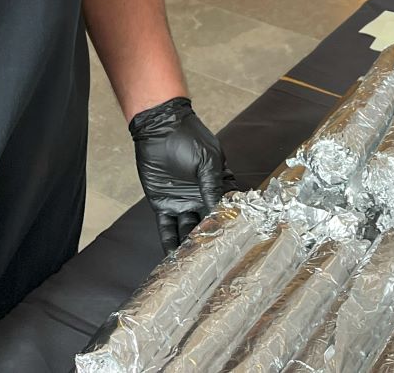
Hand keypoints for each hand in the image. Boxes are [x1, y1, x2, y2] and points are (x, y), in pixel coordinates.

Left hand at [130, 97, 234, 251]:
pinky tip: (173, 258)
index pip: (226, 210)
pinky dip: (169, 243)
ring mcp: (182, 203)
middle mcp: (201, 198)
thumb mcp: (207, 161)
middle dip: (210, 243)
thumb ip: (212, 188)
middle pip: (207, 225)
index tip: (235, 246)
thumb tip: (219, 213)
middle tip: (214, 264)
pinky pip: (167, 228)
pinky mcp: (163, 206)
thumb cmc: (188, 138)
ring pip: (188, 231)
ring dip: (190, 247)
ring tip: (194, 266)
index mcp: (217, 185)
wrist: (158, 128)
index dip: (229, 226)